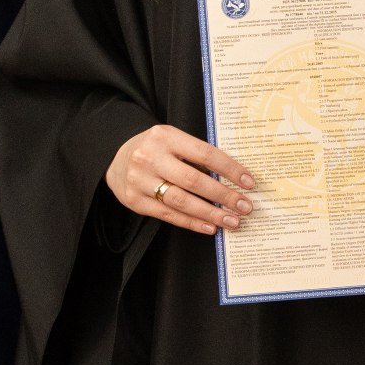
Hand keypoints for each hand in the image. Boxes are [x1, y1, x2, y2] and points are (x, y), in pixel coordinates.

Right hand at [105, 124, 255, 237]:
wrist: (115, 157)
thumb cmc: (155, 149)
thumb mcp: (173, 140)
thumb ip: (197, 155)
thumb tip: (234, 178)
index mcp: (165, 137)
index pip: (205, 154)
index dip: (230, 169)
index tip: (249, 182)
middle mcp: (150, 157)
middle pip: (194, 180)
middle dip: (223, 195)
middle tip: (245, 206)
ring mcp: (140, 181)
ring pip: (181, 201)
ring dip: (210, 213)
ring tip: (231, 221)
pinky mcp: (135, 201)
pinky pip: (168, 215)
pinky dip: (192, 223)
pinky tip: (210, 227)